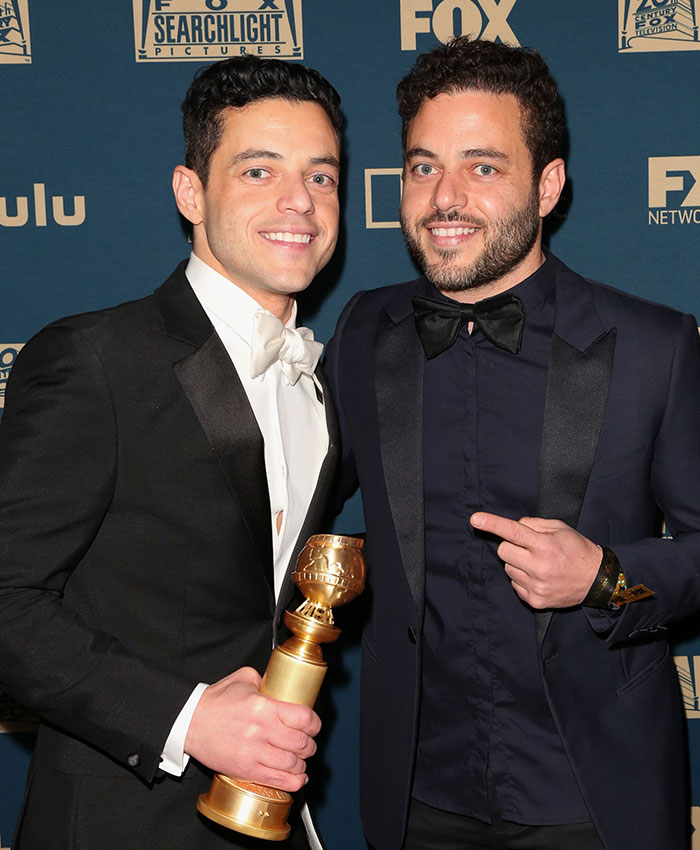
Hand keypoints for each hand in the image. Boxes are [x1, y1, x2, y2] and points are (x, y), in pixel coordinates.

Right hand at [184, 666, 320, 791]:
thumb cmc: (214, 701)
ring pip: (292, 764)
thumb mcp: (243, 679)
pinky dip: (293, 782)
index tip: (314, 725)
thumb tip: (280, 684)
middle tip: (308, 743)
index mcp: (264, 706)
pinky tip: (298, 778)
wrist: (189, 722)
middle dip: (310, 745)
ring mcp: (253, 752)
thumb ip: (265, 680)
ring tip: (301, 760)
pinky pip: (277, 780)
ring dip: (302, 764)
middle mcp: (261, 730)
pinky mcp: (245, 769)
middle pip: (302, 743)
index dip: (315, 724)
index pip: (304, 718)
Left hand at [470, 512, 600, 608]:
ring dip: (516, 562)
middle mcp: (539, 567)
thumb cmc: (576, 550)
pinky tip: (539, 576)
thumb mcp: (559, 528)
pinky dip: (521, 578)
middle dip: (510, 545)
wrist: (596, 580)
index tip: (475, 519)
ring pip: (507, 568)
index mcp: (545, 545)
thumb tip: (511, 527)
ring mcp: (536, 586)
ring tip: (537, 563)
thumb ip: (533, 524)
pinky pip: (514, 584)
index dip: (492, 524)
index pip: (513, 531)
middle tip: (527, 547)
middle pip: (503, 551)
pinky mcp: (535, 600)